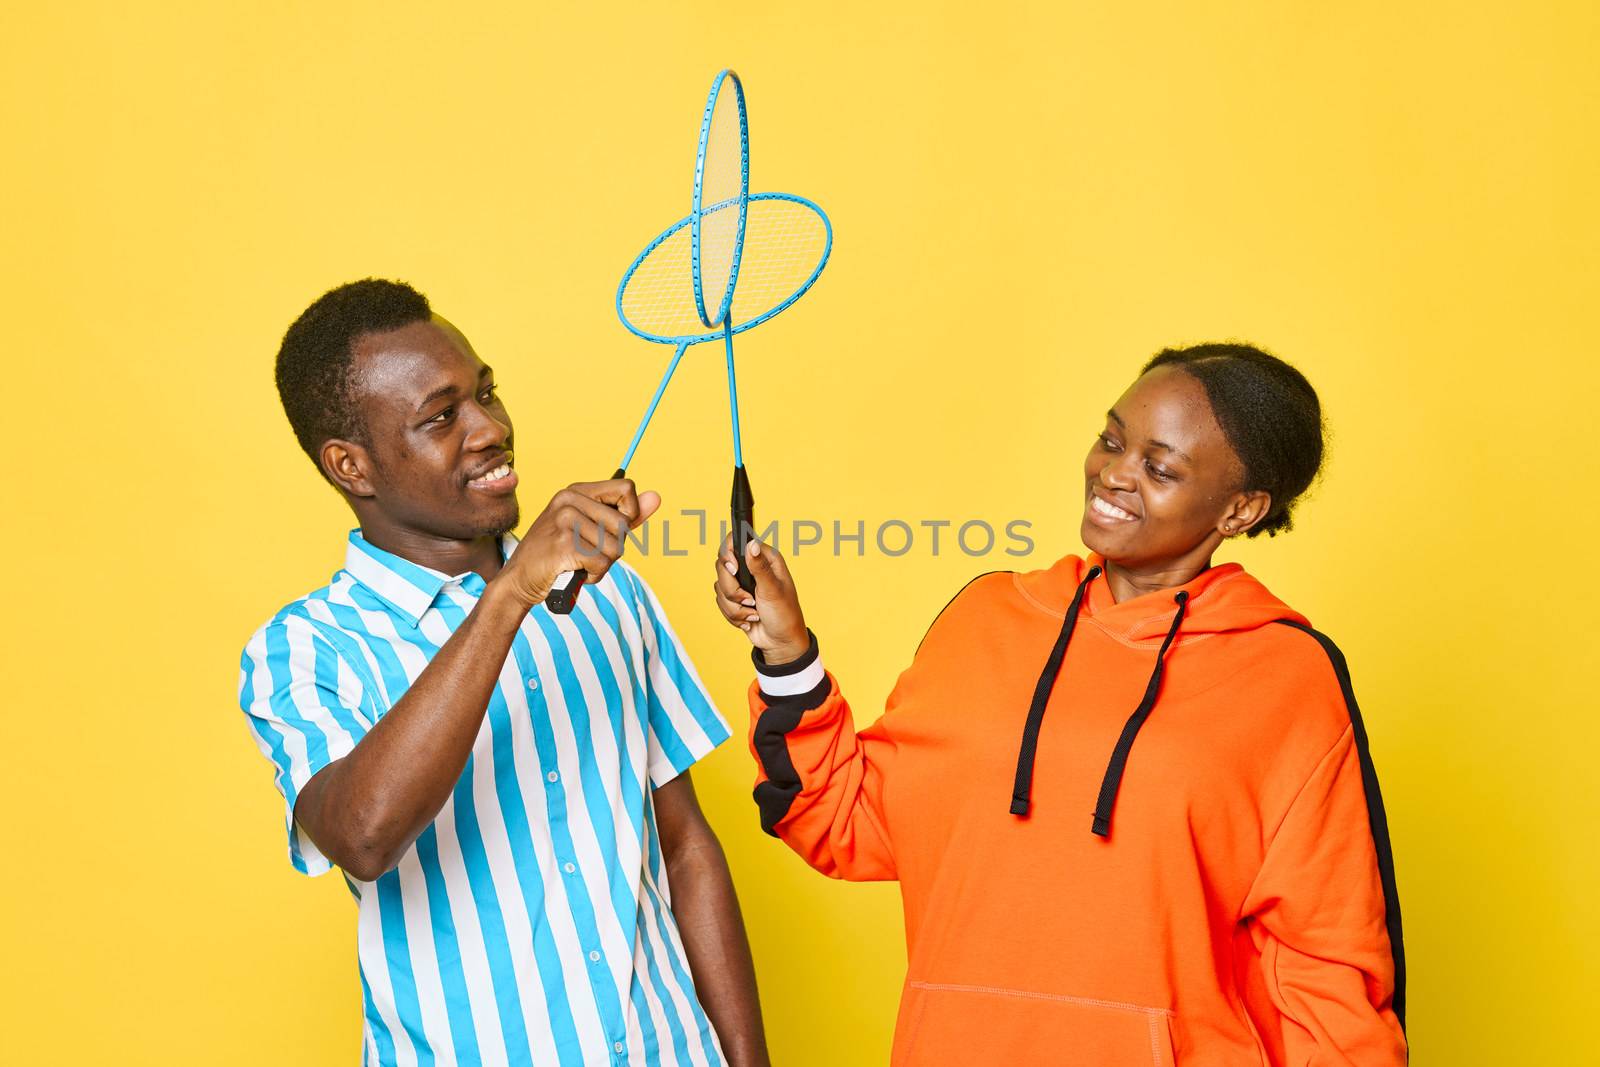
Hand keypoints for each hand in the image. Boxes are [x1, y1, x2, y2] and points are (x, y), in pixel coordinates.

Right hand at [497, 479, 660, 607]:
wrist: (519, 580)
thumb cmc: (557, 556)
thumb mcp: (590, 530)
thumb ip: (624, 516)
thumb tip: (657, 498)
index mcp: (576, 491)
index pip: (627, 488)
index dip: (629, 514)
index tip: (610, 531)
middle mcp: (569, 500)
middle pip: (623, 524)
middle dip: (612, 548)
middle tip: (587, 553)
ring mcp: (565, 520)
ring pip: (615, 547)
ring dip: (603, 565)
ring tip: (579, 563)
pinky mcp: (564, 544)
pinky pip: (602, 563)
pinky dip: (593, 575)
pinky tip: (575, 572)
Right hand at [714, 535, 807, 663]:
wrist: (780, 642)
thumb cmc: (785, 615)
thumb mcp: (773, 591)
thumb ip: (760, 567)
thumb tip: (751, 544)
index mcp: (765, 559)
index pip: (736, 542)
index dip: (729, 553)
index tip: (733, 568)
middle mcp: (751, 567)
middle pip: (722, 566)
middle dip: (733, 590)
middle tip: (750, 600)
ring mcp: (741, 583)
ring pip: (719, 587)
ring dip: (735, 607)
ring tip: (754, 613)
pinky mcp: (734, 598)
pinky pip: (720, 601)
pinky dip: (734, 615)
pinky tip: (750, 619)